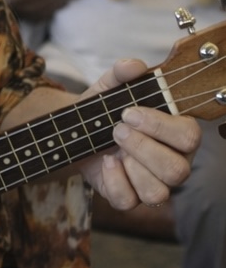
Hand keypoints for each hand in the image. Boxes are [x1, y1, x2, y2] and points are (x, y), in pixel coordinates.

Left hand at [78, 59, 199, 208]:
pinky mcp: (128, 196)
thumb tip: (134, 66)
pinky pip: (129, 202)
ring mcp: (151, 183)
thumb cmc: (104, 109)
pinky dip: (114, 181)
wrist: (76, 130)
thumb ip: (122, 73)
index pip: (190, 137)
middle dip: (143, 147)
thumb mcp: (108, 87)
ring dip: (131, 166)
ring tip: (112, 146)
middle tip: (117, 129)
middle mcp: (172, 162)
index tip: (129, 112)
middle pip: (178, 170)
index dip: (160, 126)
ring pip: (158, 192)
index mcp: (176, 134)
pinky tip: (105, 163)